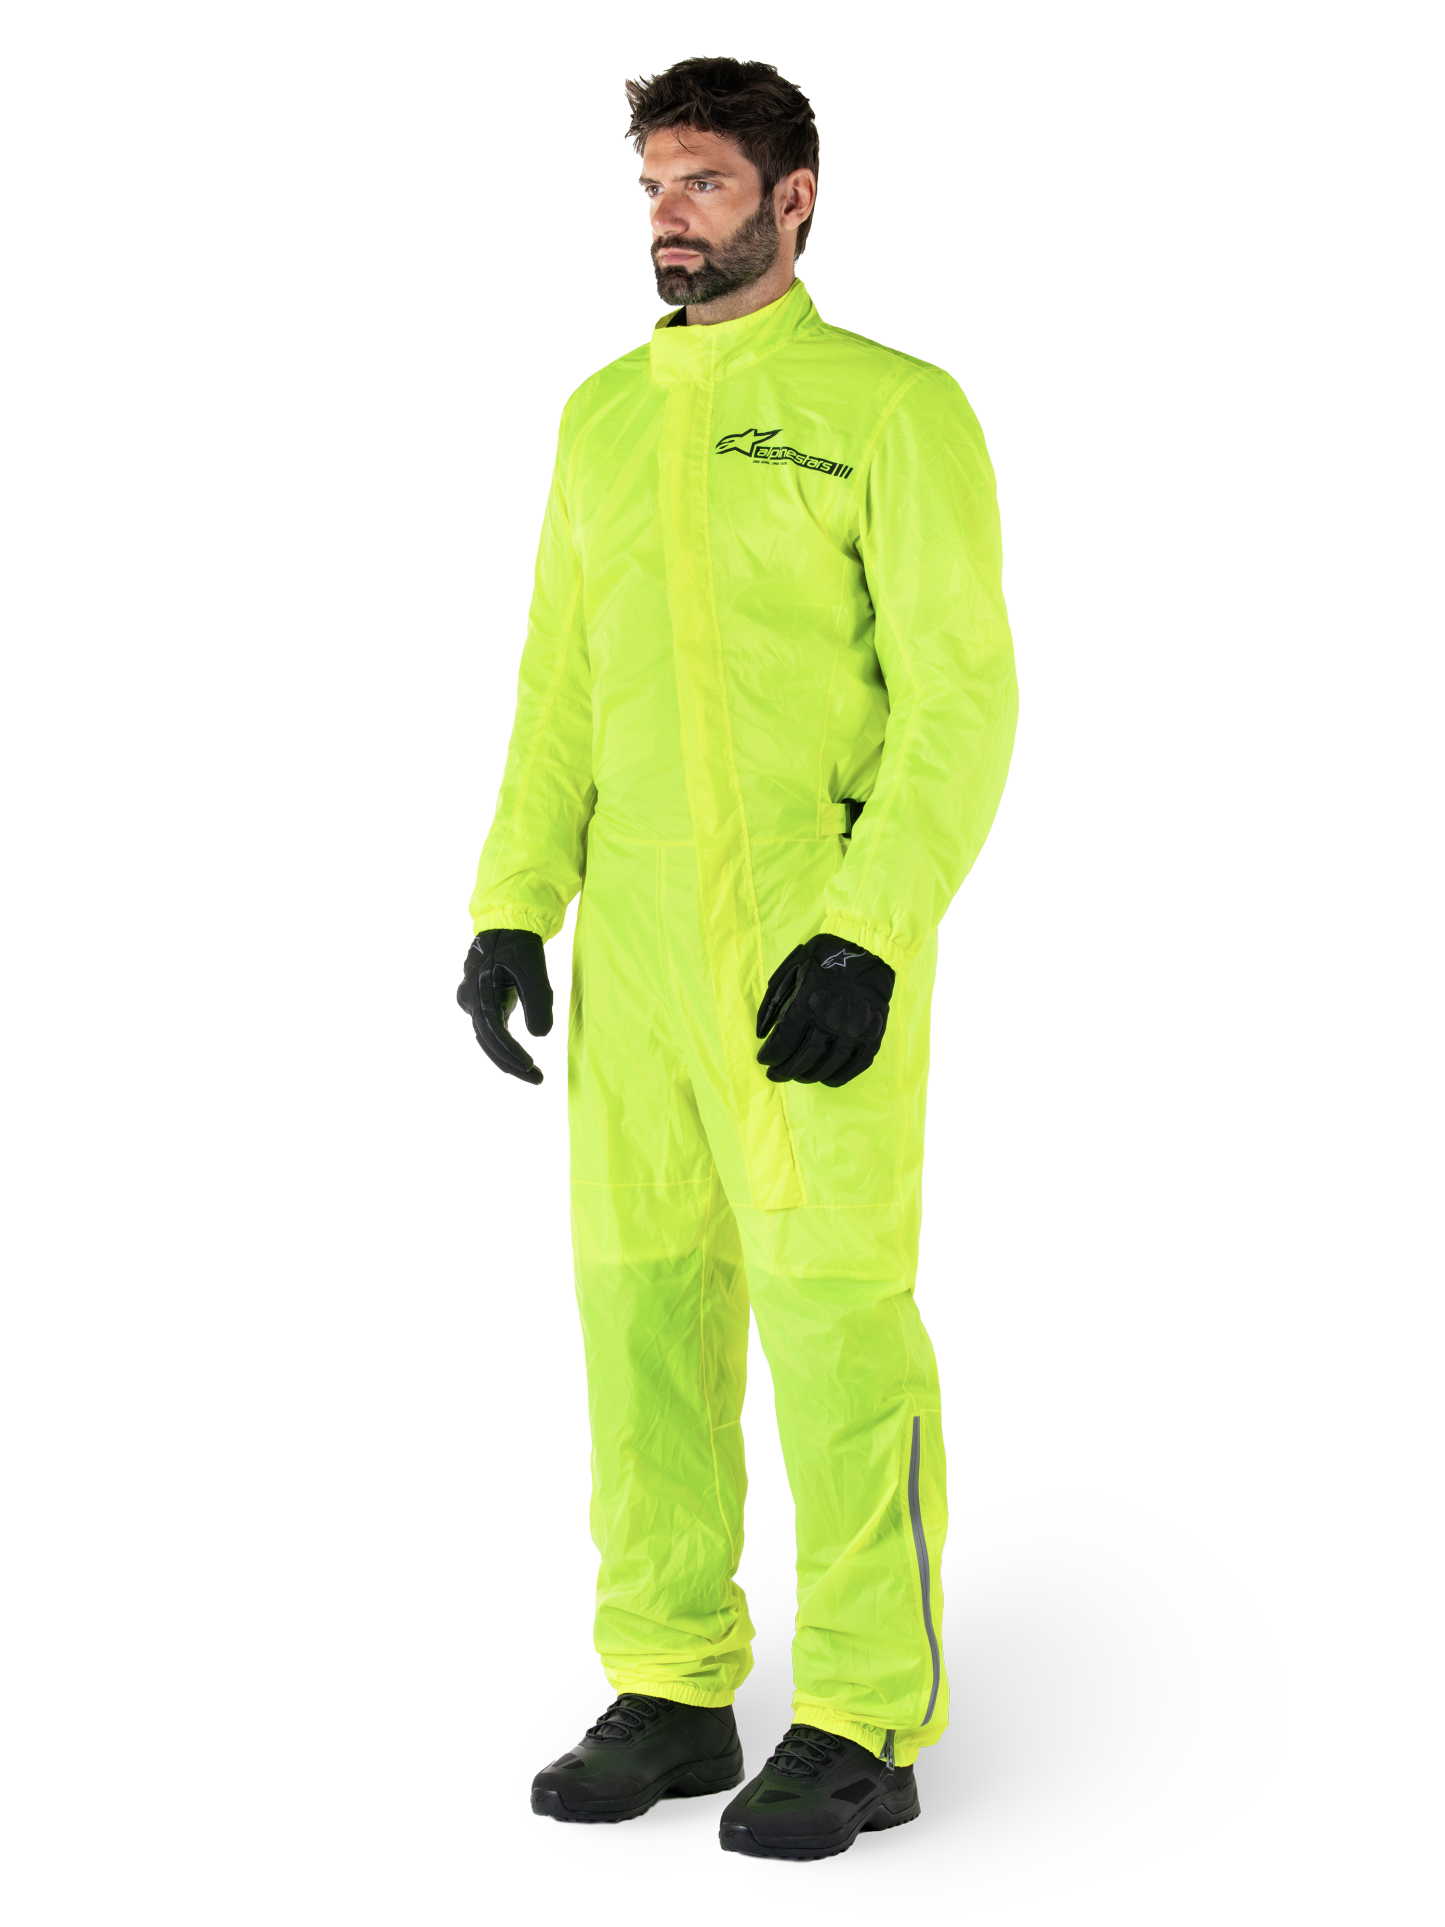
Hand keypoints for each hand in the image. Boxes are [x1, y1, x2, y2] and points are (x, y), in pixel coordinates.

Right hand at [458, 928, 554, 1085]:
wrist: (507, 924)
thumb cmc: (519, 943)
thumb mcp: (532, 968)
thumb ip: (537, 1000)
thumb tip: (540, 1035)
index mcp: (478, 991)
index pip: (493, 1032)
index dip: (510, 1052)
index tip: (530, 1067)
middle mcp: (470, 1000)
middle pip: (488, 1041)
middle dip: (511, 1063)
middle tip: (536, 1078)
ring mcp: (474, 1002)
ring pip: (488, 1039)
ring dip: (508, 1058)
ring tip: (532, 1074)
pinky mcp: (483, 1003)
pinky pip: (491, 1031)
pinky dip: (506, 1046)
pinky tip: (523, 1058)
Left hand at [755, 933, 894, 1087]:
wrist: (868, 949)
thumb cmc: (825, 957)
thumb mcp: (791, 969)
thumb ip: (773, 1002)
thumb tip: (760, 1033)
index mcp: (807, 1002)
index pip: (783, 1042)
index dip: (770, 1056)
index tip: (764, 1060)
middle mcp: (831, 1020)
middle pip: (803, 1058)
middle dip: (784, 1071)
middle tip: (776, 1075)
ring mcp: (854, 1030)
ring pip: (827, 1066)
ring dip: (808, 1076)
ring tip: (798, 1076)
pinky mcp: (873, 1035)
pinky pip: (855, 1066)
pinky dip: (839, 1077)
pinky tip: (826, 1078)